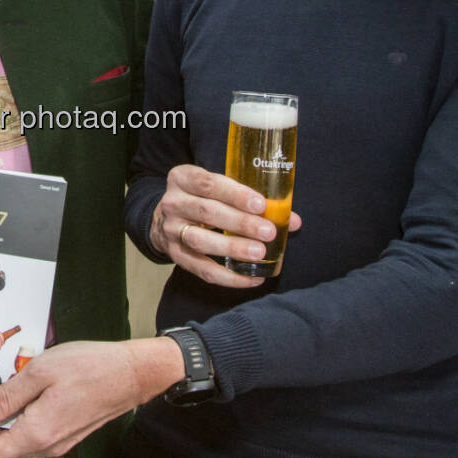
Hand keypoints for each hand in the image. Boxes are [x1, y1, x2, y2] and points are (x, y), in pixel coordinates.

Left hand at [0, 339, 182, 457]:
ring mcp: (57, 441)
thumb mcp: (39, 373)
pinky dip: (7, 423)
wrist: (132, 373)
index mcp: (36, 434)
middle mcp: (46, 445)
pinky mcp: (64, 432)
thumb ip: (4, 398)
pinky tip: (0, 401)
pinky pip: (27, 433)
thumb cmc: (90, 367)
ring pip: (11, 441)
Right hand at [149, 164, 302, 287]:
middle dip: (240, 223)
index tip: (260, 204)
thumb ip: (251, 200)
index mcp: (183, 178)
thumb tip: (293, 220)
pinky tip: (252, 278)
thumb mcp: (218, 189)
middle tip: (268, 232)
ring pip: (200, 240)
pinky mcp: (175, 255)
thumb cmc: (203, 200)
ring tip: (259, 253)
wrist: (165, 219)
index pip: (209, 183)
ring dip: (232, 247)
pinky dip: (228, 276)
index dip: (235, 194)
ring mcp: (171, 230)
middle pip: (206, 212)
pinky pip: (201, 269)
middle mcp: (173, 203)